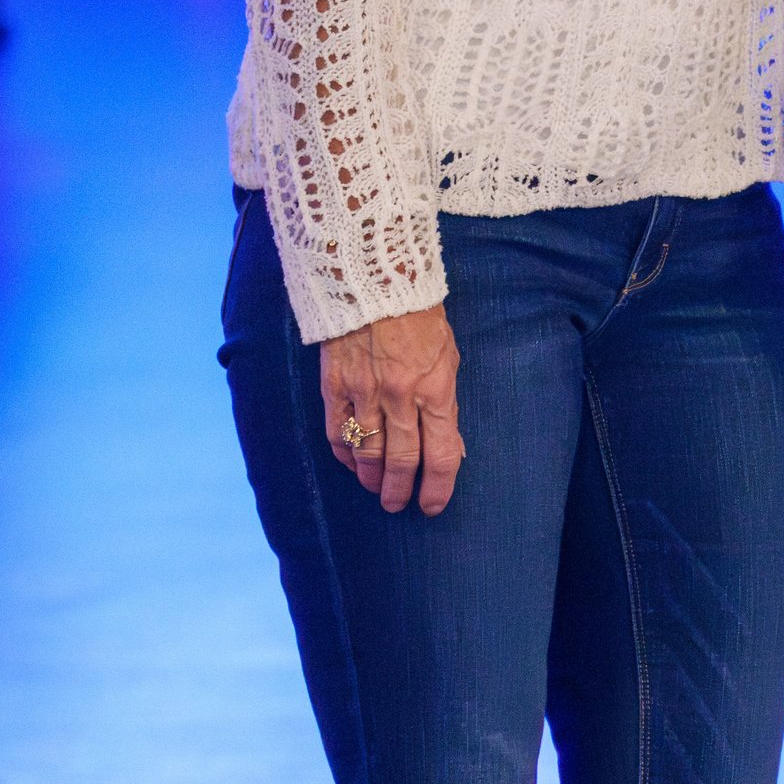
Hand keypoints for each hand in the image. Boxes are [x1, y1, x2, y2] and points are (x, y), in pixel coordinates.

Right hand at [320, 305, 463, 515]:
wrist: (373, 278)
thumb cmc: (419, 316)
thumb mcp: (448, 357)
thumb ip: (446, 403)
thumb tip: (449, 446)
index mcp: (436, 389)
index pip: (442, 453)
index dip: (438, 487)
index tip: (432, 505)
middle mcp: (400, 397)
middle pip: (402, 461)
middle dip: (401, 490)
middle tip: (398, 504)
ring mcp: (364, 393)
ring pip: (368, 452)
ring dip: (372, 478)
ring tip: (375, 488)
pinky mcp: (334, 386)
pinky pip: (337, 432)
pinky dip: (344, 454)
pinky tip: (350, 464)